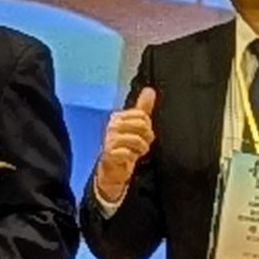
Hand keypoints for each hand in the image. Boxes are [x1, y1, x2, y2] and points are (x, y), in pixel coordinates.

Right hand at [91, 84, 158, 208]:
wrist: (112, 169)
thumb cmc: (124, 146)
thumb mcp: (135, 126)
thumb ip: (142, 108)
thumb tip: (150, 90)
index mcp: (118, 117)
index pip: (142, 115)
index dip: (148, 127)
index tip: (143, 135)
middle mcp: (112, 126)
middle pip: (142, 125)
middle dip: (147, 138)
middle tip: (141, 145)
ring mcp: (109, 140)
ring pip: (137, 140)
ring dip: (141, 149)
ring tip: (136, 152)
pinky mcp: (109, 154)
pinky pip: (127, 152)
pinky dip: (131, 157)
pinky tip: (128, 158)